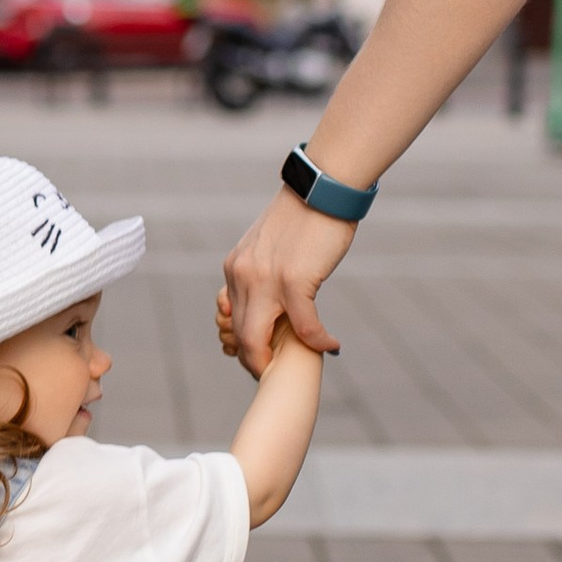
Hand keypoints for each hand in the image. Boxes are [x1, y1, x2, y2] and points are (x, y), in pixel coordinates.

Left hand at [217, 188, 352, 378]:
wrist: (321, 189)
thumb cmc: (304, 218)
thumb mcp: (268, 246)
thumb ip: (260, 272)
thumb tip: (268, 299)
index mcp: (235, 268)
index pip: (230, 317)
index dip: (243, 344)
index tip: (260, 356)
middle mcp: (242, 275)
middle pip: (240, 335)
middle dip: (254, 361)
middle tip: (274, 372)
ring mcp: (266, 279)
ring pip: (259, 338)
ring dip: (275, 360)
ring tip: (297, 365)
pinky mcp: (295, 279)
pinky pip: (304, 326)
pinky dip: (318, 340)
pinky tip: (331, 345)